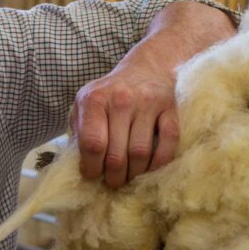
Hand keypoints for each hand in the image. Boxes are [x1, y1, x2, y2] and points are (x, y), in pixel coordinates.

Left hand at [70, 1, 235, 188]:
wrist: (147, 67)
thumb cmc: (110, 92)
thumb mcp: (85, 103)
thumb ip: (78, 129)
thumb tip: (78, 164)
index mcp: (95, 99)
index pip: (92, 144)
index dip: (91, 167)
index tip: (92, 175)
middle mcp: (121, 99)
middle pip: (117, 154)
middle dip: (113, 177)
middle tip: (112, 182)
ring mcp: (148, 103)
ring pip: (141, 153)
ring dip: (134, 174)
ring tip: (128, 178)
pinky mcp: (170, 108)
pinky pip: (168, 143)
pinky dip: (159, 163)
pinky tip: (150, 169)